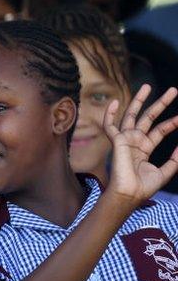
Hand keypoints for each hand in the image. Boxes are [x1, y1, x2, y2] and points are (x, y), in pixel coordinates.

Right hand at [104, 84, 177, 203]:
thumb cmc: (144, 187)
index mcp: (144, 148)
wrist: (129, 194)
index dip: (173, 122)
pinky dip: (110, 114)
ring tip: (148, 86)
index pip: (160, 130)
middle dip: (160, 104)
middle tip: (173, 90)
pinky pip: (110, 125)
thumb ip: (175, 159)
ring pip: (132, 115)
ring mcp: (125, 140)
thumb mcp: (165, 171)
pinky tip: (115, 102)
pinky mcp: (117, 141)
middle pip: (148, 117)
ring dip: (140, 101)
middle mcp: (134, 141)